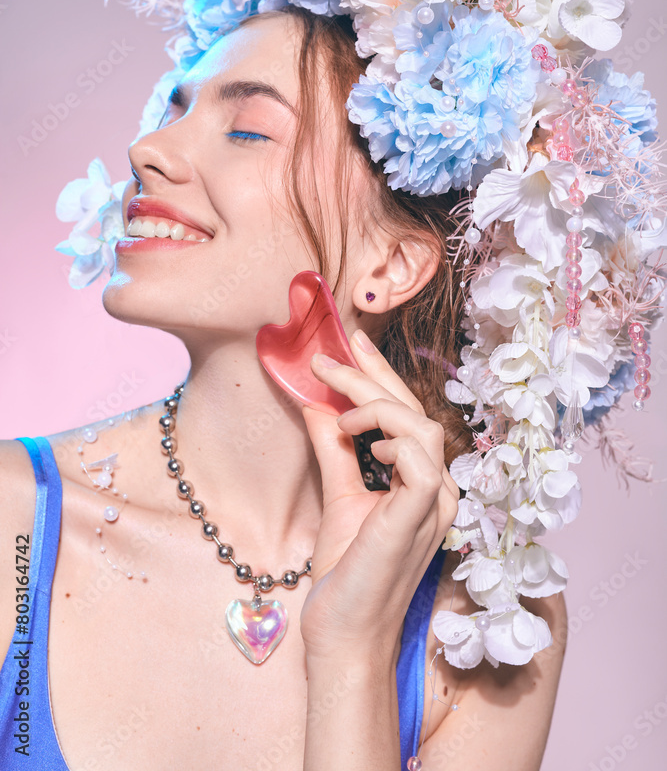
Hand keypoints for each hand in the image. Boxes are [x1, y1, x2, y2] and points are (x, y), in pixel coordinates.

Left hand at [299, 329, 459, 662]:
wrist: (345, 632)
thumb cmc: (347, 574)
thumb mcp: (339, 496)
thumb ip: (334, 451)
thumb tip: (317, 405)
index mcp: (423, 482)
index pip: (408, 415)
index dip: (380, 376)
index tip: (349, 345)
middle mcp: (439, 487)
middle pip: (415, 411)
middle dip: (372, 375)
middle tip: (331, 353)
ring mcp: (436, 502)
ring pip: (420, 425)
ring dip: (374, 404)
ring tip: (335, 409)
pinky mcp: (421, 515)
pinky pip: (420, 459)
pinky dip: (391, 438)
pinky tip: (357, 439)